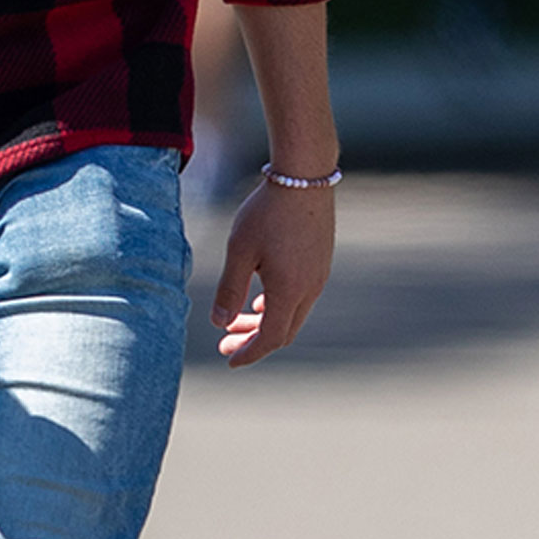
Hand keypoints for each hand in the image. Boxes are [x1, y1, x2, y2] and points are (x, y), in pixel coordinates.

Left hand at [211, 175, 333, 364]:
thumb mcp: (240, 250)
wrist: (304, 178)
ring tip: (235, 322)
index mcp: (289, 292)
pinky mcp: (320, 262)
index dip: (249, 353)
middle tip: (225, 344)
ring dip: (263, 322)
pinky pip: (300, 297)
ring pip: (292, 314)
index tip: (229, 360)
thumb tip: (218, 323)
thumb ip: (229, 288)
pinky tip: (259, 301)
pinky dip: (277, 307)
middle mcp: (310, 289)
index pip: (270, 338)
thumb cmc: (267, 213)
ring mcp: (318, 276)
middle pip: (283, 330)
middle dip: (253, 341)